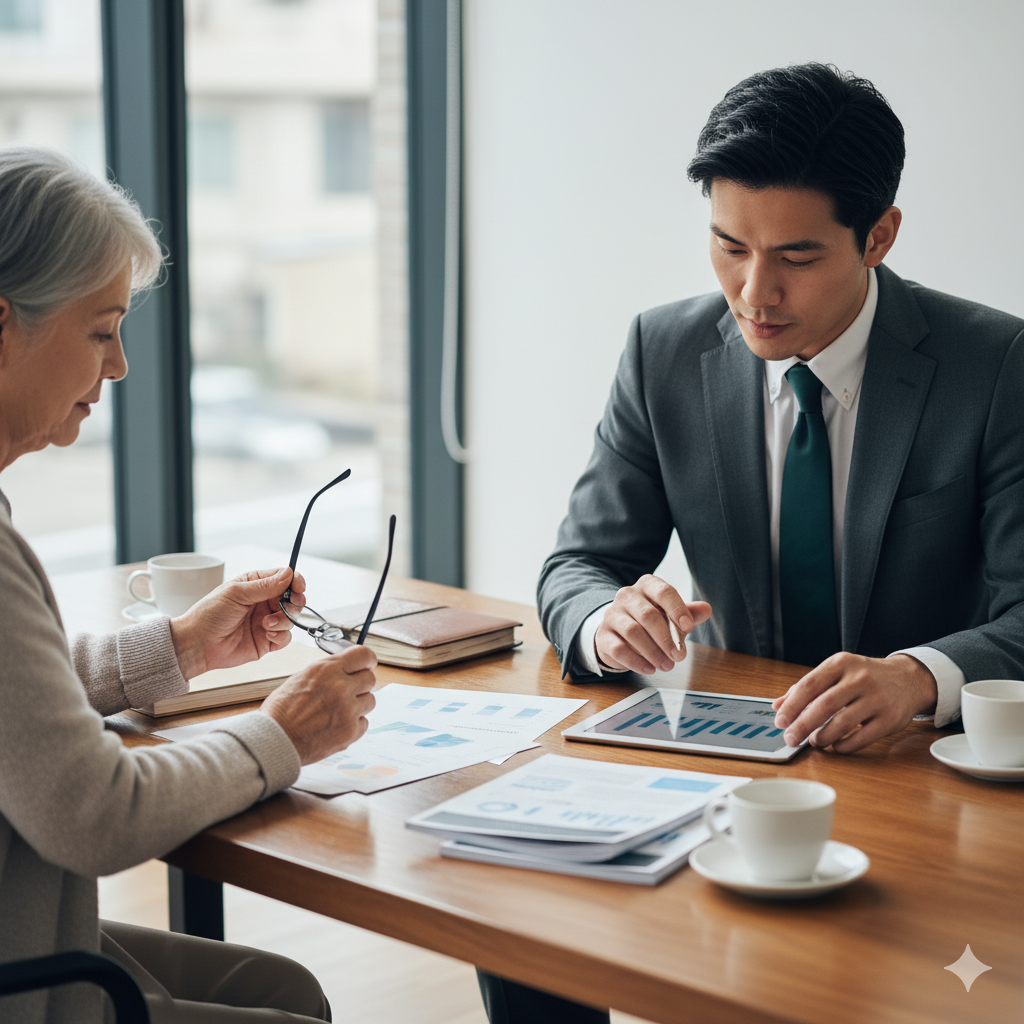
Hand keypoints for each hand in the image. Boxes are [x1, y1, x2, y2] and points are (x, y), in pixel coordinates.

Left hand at [169, 567, 306, 678]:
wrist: (197, 644)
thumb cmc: (209, 614)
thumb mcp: (236, 593)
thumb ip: (265, 585)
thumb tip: (288, 573)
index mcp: (256, 585)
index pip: (284, 578)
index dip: (295, 581)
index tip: (298, 586)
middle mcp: (264, 602)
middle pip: (293, 598)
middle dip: (295, 602)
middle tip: (289, 605)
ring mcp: (267, 622)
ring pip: (292, 618)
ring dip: (284, 620)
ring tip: (266, 624)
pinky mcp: (267, 641)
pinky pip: (286, 638)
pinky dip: (281, 636)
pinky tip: (268, 634)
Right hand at [260, 645, 376, 763]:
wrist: (274, 741)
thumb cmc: (282, 711)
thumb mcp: (301, 677)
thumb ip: (328, 671)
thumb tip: (346, 668)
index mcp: (327, 670)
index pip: (364, 655)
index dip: (366, 661)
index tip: (365, 666)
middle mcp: (340, 687)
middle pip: (370, 678)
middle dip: (360, 684)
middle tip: (346, 692)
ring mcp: (348, 711)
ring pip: (370, 701)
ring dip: (357, 705)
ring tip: (337, 711)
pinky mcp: (350, 732)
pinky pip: (364, 723)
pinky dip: (353, 725)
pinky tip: (335, 725)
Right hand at [595, 574, 711, 673]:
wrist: (618, 632)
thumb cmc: (649, 621)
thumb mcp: (671, 615)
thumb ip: (689, 613)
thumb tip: (706, 609)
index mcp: (647, 585)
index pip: (663, 591)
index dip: (677, 609)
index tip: (688, 627)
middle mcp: (627, 596)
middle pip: (648, 615)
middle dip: (666, 638)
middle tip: (679, 656)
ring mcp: (612, 615)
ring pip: (633, 632)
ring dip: (653, 652)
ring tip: (667, 665)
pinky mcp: (603, 635)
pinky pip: (619, 648)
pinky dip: (636, 661)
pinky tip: (649, 668)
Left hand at [771, 653, 937, 752]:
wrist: (908, 679)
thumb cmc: (864, 677)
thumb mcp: (836, 673)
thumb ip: (806, 688)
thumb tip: (778, 706)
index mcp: (841, 663)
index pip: (809, 685)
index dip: (792, 706)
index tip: (780, 721)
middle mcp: (859, 678)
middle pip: (824, 705)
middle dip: (802, 725)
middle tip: (791, 739)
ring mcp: (877, 698)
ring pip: (842, 723)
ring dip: (823, 737)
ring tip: (814, 742)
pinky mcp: (891, 718)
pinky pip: (863, 737)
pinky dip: (845, 745)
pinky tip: (836, 746)